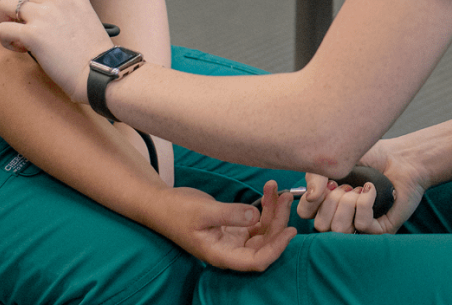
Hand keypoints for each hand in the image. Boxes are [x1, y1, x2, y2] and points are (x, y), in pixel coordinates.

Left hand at [0, 0, 112, 102]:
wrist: (100, 72)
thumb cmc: (93, 53)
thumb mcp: (84, 16)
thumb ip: (63, 9)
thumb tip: (38, 15)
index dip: (34, 5)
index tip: (41, 23)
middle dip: (15, 10)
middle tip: (23, 29)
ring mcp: (44, 14)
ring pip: (5, 4)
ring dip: (7, 21)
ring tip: (18, 38)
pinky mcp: (33, 34)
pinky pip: (3, 29)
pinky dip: (5, 40)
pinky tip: (20, 49)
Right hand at [159, 182, 296, 271]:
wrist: (161, 204)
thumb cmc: (177, 211)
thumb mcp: (204, 211)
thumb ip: (230, 214)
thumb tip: (256, 216)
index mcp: (221, 255)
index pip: (256, 261)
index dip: (276, 249)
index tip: (291, 231)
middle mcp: (230, 250)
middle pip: (264, 244)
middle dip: (278, 222)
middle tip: (285, 196)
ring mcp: (233, 239)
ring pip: (262, 231)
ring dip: (274, 212)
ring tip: (279, 190)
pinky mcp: (233, 227)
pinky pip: (255, 221)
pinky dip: (264, 207)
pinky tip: (268, 192)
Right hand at [296, 141, 425, 233]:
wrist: (401, 158)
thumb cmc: (371, 157)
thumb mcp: (335, 160)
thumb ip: (315, 175)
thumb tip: (312, 196)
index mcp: (326, 201)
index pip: (305, 213)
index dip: (311, 200)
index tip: (327, 182)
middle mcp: (340, 216)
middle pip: (320, 224)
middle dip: (333, 200)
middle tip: (347, 185)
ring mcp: (358, 225)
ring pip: (339, 228)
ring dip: (349, 203)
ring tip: (359, 188)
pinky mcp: (378, 230)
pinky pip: (361, 224)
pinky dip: (365, 202)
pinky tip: (371, 189)